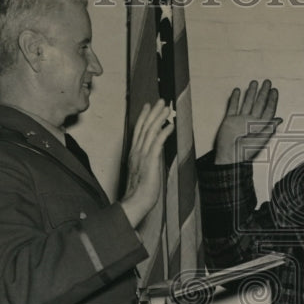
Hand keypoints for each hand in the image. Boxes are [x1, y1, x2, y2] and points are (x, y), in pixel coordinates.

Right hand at [120, 100, 173, 227]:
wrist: (136, 202)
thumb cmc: (140, 191)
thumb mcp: (142, 172)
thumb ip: (147, 161)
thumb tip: (155, 155)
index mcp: (134, 153)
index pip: (138, 130)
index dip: (144, 117)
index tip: (148, 106)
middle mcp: (136, 151)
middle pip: (144, 126)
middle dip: (153, 112)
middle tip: (161, 101)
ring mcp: (142, 155)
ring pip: (151, 131)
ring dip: (159, 118)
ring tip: (167, 108)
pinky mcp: (150, 160)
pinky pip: (157, 142)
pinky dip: (164, 132)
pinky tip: (170, 125)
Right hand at [213, 80, 280, 164]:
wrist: (230, 157)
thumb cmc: (245, 152)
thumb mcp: (260, 141)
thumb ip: (269, 129)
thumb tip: (279, 119)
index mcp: (260, 126)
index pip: (268, 110)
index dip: (272, 100)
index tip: (274, 91)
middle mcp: (251, 121)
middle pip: (259, 104)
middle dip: (263, 93)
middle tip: (267, 82)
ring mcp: (240, 120)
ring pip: (247, 103)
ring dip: (250, 93)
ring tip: (254, 83)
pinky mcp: (229, 120)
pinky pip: (233, 107)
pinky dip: (235, 99)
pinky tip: (238, 91)